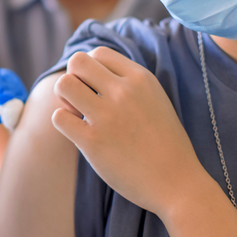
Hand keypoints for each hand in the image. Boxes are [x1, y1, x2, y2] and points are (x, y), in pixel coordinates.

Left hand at [51, 47, 206, 217]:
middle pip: (77, 61)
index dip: (92, 69)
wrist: (177, 184)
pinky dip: (63, 123)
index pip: (99, 53)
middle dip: (74, 77)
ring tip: (77, 113)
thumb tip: (92, 72)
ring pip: (63, 84)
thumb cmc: (165, 144)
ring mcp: (107, 116)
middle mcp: (123, 92)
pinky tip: (78, 132)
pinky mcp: (93, 142)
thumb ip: (128, 83)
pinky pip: (59, 117)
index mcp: (141, 78)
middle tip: (82, 98)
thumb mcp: (155, 99)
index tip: (97, 87)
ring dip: (64, 98)